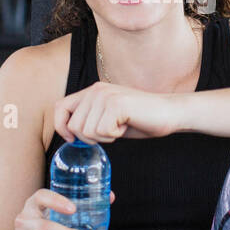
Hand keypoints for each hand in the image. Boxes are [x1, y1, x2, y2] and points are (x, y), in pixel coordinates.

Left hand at [52, 82, 182, 144]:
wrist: (169, 113)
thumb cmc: (141, 119)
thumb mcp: (109, 118)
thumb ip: (90, 120)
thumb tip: (69, 135)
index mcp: (92, 91)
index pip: (60, 106)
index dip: (61, 126)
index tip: (72, 139)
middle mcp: (95, 90)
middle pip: (74, 125)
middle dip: (90, 138)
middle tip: (111, 131)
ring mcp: (105, 95)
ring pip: (87, 131)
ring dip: (104, 137)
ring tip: (120, 126)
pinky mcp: (116, 104)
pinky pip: (102, 132)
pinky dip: (115, 136)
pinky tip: (126, 125)